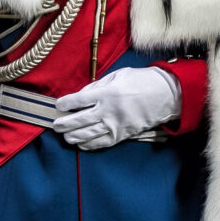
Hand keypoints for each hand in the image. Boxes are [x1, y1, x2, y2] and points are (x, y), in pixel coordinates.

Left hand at [53, 66, 180, 150]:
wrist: (164, 96)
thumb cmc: (140, 82)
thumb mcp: (117, 76)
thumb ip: (97, 86)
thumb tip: (80, 95)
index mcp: (106, 93)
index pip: (79, 100)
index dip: (66, 103)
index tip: (59, 105)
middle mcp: (108, 111)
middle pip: (79, 120)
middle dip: (64, 124)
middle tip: (55, 125)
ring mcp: (114, 125)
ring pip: (87, 134)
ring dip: (73, 136)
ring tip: (64, 136)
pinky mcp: (121, 135)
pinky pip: (100, 143)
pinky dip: (88, 145)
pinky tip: (80, 144)